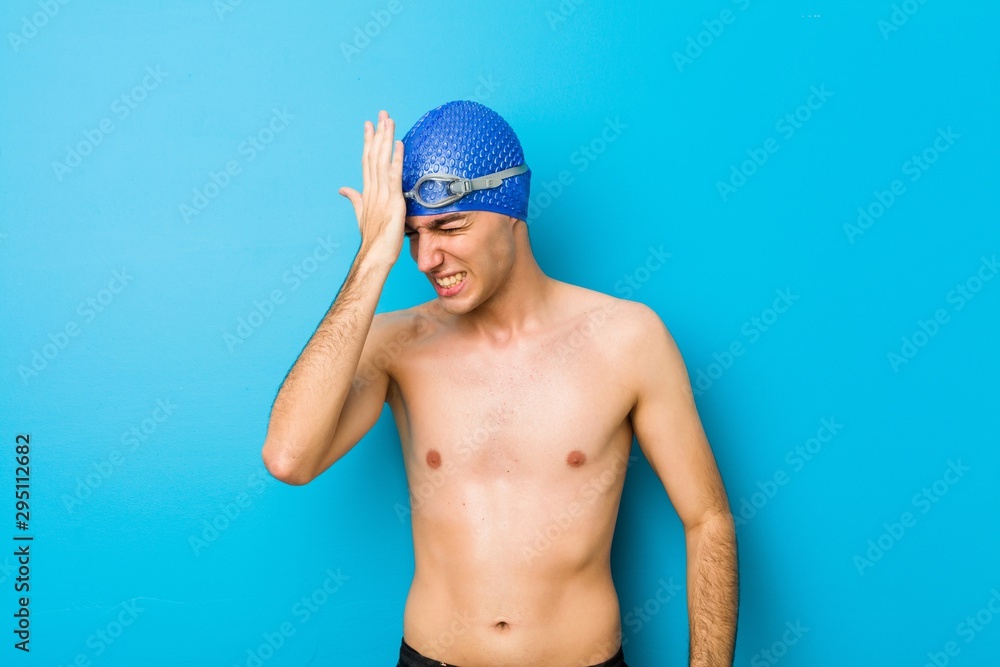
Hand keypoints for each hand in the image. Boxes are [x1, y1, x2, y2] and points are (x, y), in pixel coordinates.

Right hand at [338, 109, 405, 266]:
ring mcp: (382, 194)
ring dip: (386, 139)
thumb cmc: (372, 239)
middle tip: (381, 114)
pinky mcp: (392, 201)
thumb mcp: (362, 214)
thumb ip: (354, 199)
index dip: (368, 142)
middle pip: (374, 155)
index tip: (369, 125)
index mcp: (367, 191)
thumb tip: (343, 189)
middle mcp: (372, 189)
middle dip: (378, 134)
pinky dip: (396, 159)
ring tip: (389, 121)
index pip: (367, 161)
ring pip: (382, 160)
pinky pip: (394, 175)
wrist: (375, 255)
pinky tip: (399, 144)